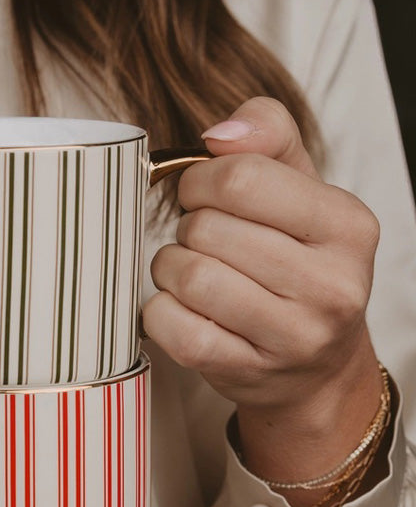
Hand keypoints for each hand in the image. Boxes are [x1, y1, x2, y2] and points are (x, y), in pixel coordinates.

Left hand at [143, 97, 382, 485]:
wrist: (316, 367)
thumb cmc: (299, 265)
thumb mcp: (302, 191)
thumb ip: (268, 137)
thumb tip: (217, 135)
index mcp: (347, 226)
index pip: (242, 179)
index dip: (199, 181)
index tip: (199, 194)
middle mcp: (331, 285)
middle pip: (207, 229)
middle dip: (187, 228)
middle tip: (200, 241)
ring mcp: (292, 336)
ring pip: (187, 276)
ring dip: (169, 268)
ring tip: (189, 272)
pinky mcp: (247, 371)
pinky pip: (171, 325)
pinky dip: (159, 310)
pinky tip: (180, 307)